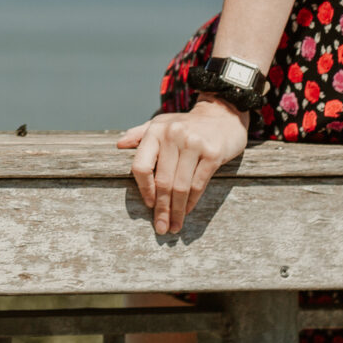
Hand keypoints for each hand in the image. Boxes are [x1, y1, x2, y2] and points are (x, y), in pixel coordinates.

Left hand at [117, 101, 248, 234]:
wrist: (223, 115)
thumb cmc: (187, 125)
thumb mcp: (162, 124)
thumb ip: (140, 134)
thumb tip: (119, 144)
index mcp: (156, 130)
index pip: (141, 165)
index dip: (144, 189)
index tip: (149, 205)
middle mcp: (173, 135)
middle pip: (163, 181)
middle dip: (161, 208)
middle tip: (161, 227)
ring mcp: (194, 144)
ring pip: (180, 186)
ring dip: (176, 210)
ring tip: (174, 226)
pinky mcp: (213, 153)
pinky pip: (198, 184)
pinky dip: (191, 202)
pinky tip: (187, 211)